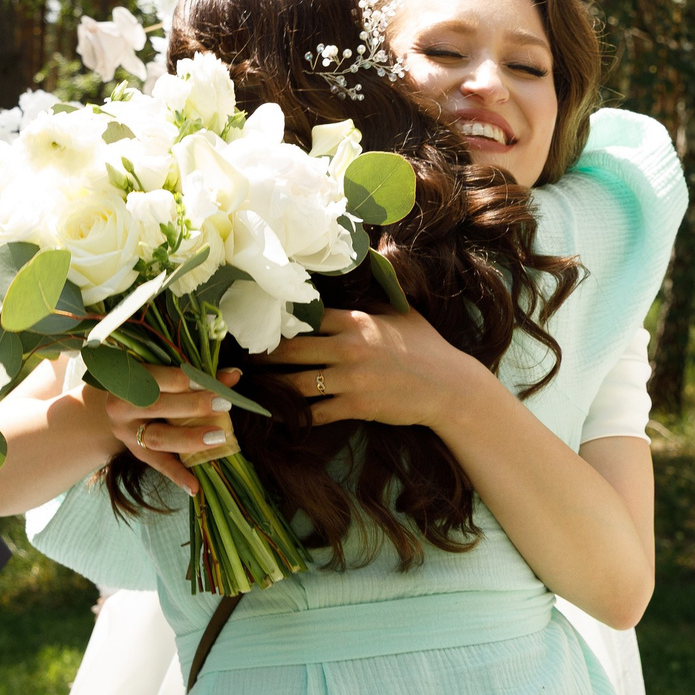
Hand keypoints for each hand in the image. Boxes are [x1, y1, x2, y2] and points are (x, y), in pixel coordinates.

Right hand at [96, 365, 240, 495]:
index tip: (216, 384)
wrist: (119, 402)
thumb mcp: (165, 374)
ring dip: (190, 438)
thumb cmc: (148, 383)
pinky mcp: (135, 453)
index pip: (162, 379)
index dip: (190, 381)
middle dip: (194, 406)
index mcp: (128, 379)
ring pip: (158, 437)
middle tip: (224, 406)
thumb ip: (197, 375)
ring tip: (218, 438)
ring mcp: (126, 433)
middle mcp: (121, 406)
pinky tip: (194, 486)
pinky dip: (177, 475)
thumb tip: (233, 375)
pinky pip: (158, 464)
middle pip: (159, 407)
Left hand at [263, 307, 491, 429]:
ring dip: (273, 387)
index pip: (307, 318)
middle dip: (264, 356)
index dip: (280, 322)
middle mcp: (348, 348)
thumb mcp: (400, 314)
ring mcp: (351, 380)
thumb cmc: (426, 347)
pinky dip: (297, 417)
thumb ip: (372, 301)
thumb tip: (357, 277)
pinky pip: (316, 414)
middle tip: (245, 358)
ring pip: (297, 385)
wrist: (449, 386)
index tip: (261, 325)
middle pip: (291, 351)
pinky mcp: (356, 407)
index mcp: (356, 321)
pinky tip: (281, 417)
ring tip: (254, 387)